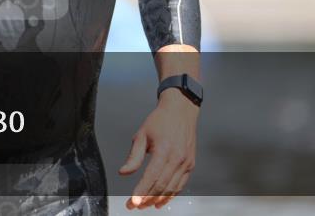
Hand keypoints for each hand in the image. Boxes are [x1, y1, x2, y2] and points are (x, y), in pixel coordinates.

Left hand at [119, 88, 197, 209]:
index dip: (141, 192)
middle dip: (147, 199)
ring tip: (146, 205)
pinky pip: (180, 184)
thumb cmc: (160, 120)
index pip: (151, 178)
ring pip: (172, 188)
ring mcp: (186, 162)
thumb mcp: (142, 135)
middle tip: (136, 206)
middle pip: (161, 186)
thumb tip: (124, 172)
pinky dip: (171, 194)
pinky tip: (161, 200)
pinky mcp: (190, 164)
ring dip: (158, 200)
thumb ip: (134, 156)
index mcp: (164, 150)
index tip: (132, 202)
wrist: (181, 109)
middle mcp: (177, 158)